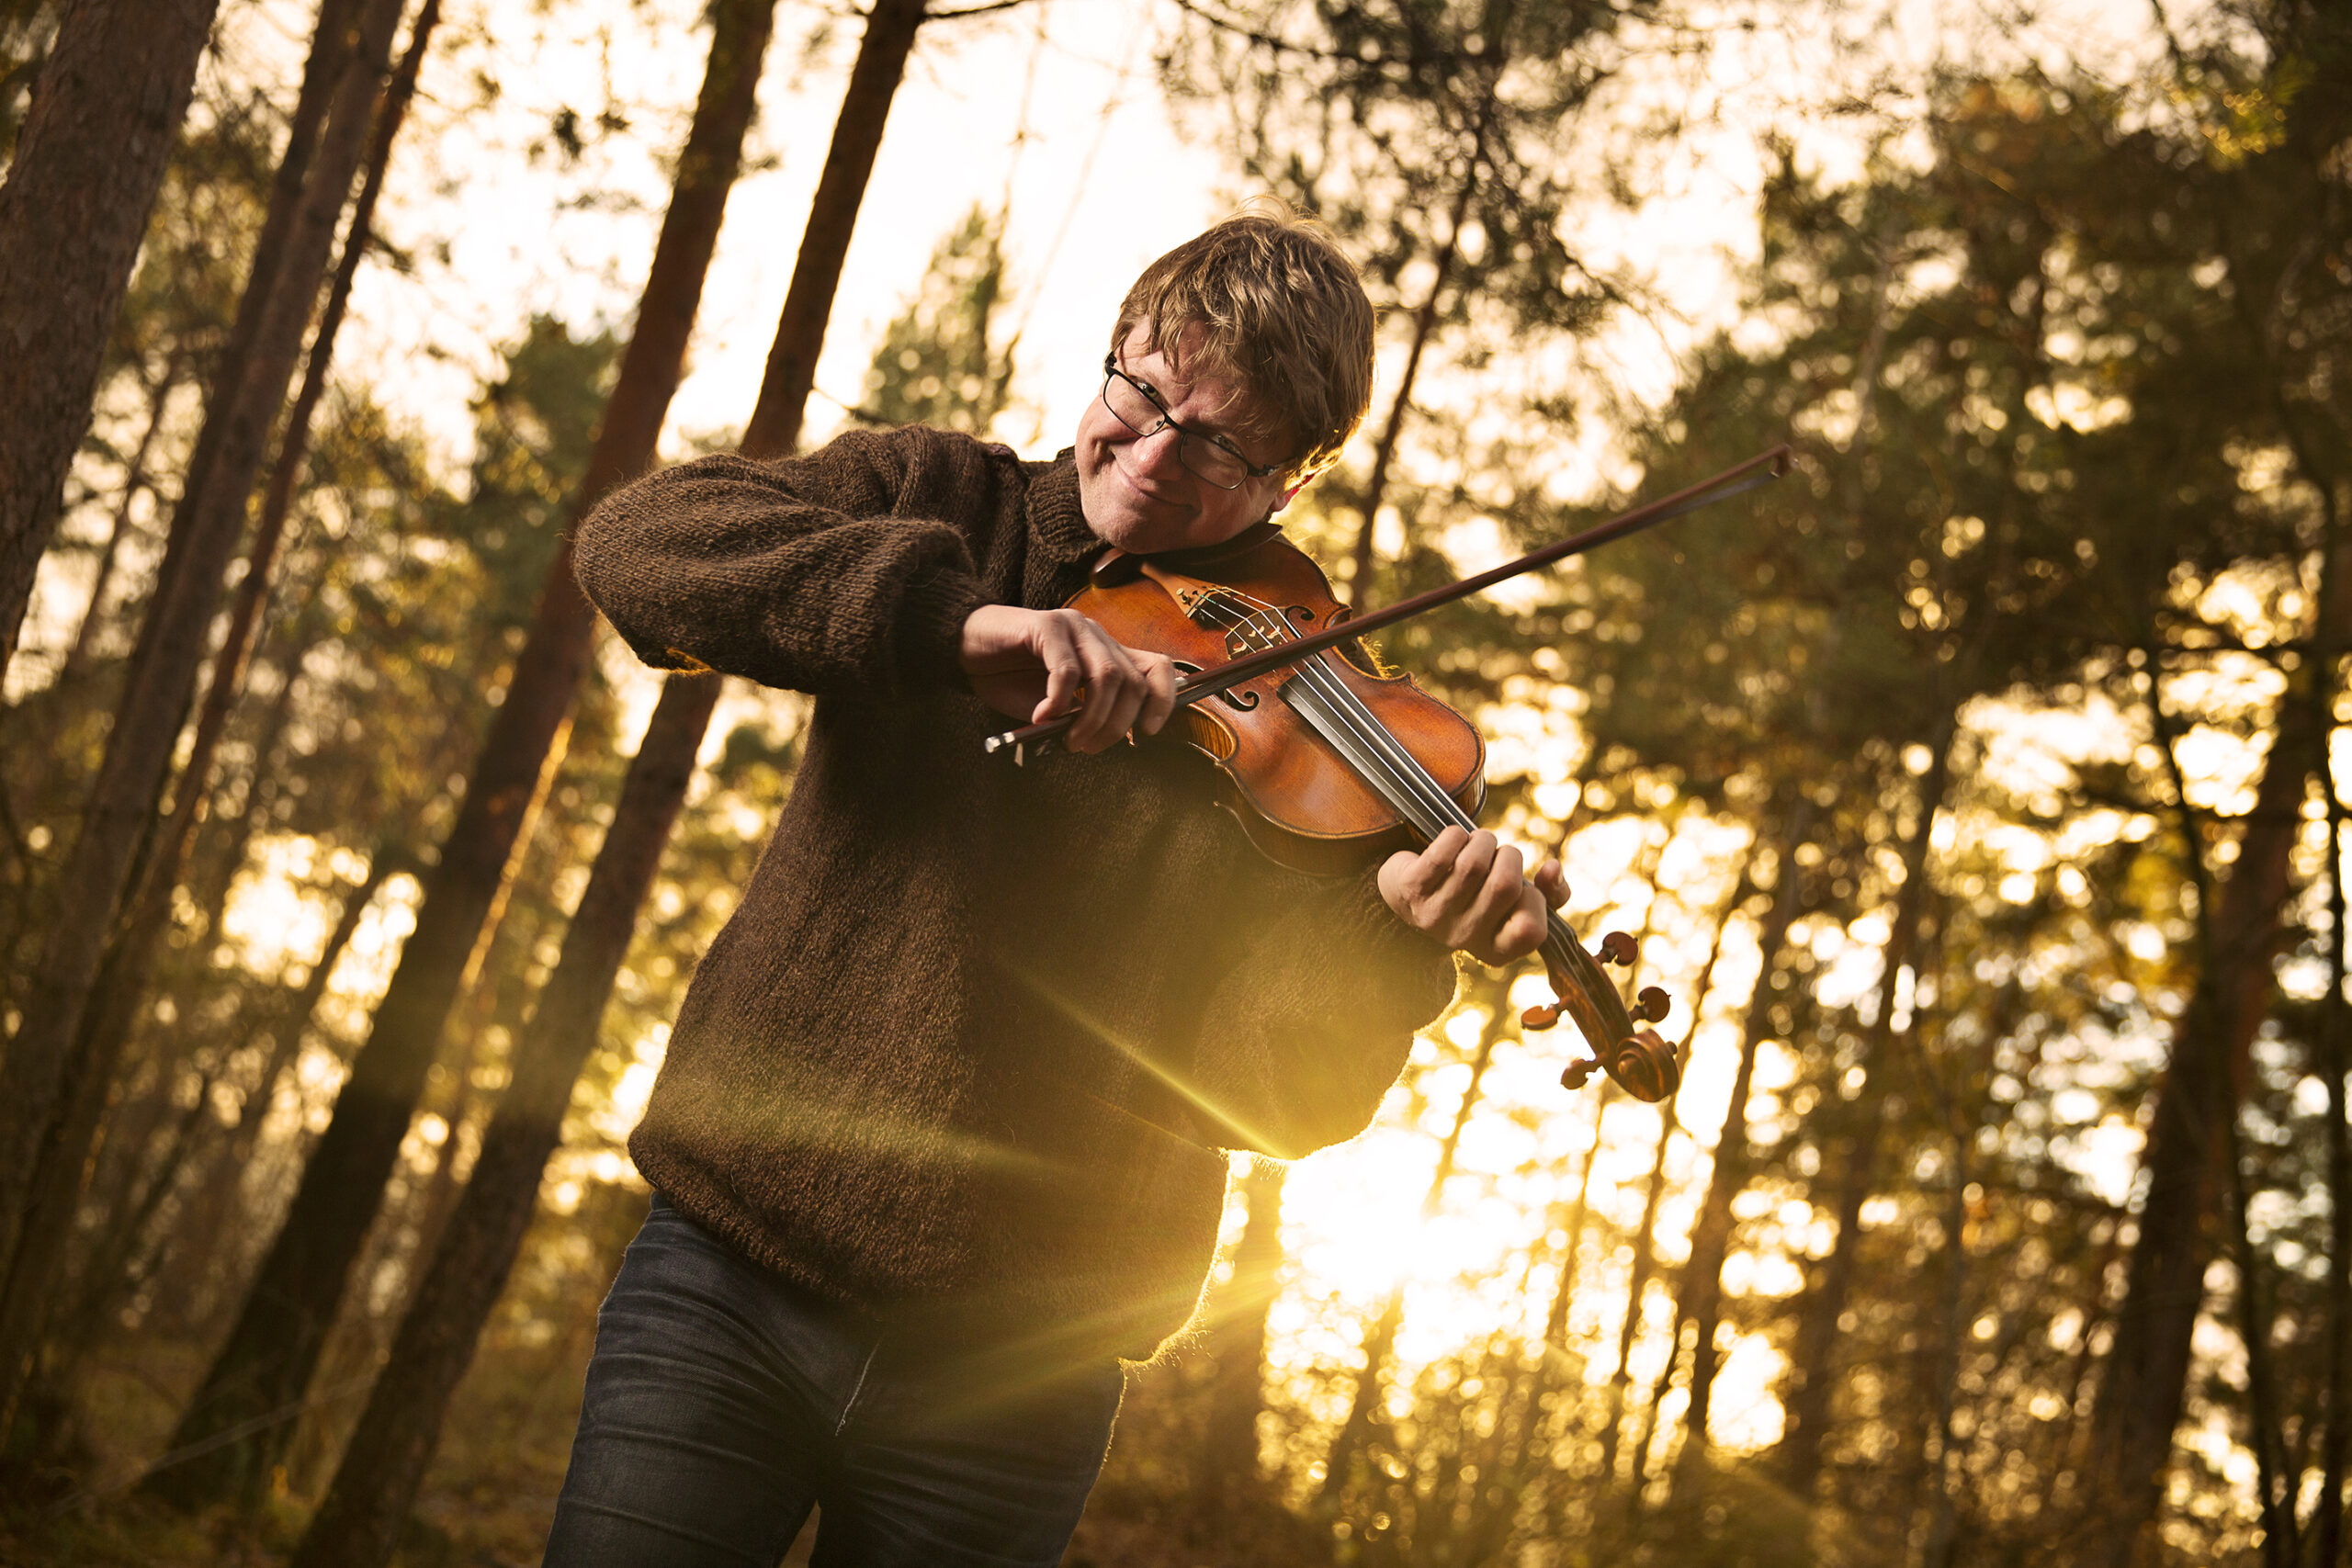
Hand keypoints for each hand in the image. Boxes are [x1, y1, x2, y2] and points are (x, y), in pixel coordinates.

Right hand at [958, 604, 1177, 754]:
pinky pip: (1067, 670)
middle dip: (1117, 724)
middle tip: (1090, 748)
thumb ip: (1082, 715)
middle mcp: (1096, 636)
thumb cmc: (1008, 677)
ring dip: (1093, 718)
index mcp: (1106, 651)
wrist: (965, 647)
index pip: (1156, 667)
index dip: (1163, 700)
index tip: (1148, 732)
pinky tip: (1042, 717)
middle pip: (1133, 681)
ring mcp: (1074, 627)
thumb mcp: (1055, 706)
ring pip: (1108, 676)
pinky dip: (1059, 702)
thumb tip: (1105, 737)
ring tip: (1071, 740)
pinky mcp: (1047, 626)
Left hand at [1378, 827, 1566, 964]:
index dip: (1535, 901)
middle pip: (1504, 885)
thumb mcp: (1515, 904)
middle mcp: (1464, 938)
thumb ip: (1551, 894)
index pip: (1531, 931)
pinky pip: (1445, 850)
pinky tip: (1454, 840)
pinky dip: (1455, 834)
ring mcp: (1435, 917)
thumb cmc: (1475, 896)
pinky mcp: (1412, 890)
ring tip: (1477, 843)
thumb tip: (1553, 868)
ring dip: (1482, 840)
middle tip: (1499, 855)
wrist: (1409, 897)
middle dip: (1509, 856)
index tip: (1522, 889)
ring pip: (1473, 863)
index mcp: (1495, 949)